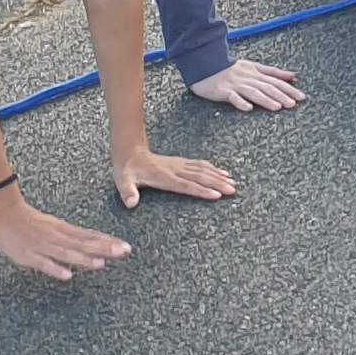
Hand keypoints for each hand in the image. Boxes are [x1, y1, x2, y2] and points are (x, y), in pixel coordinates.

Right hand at [0, 187, 128, 279]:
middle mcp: (57, 237)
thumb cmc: (26, 221)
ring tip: (101, 264)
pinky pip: (43, 263)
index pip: (89, 237)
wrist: (2, 212)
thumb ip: (68, 239)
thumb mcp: (52, 227)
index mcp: (63, 230)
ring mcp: (44, 246)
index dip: (108, 242)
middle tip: (125, 252)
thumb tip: (87, 250)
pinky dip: (55, 269)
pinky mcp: (29, 255)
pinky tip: (67, 276)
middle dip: (105, 249)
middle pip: (84, 244)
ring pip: (67, 253)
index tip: (126, 247)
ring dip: (84, 259)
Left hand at [112, 146, 234, 209]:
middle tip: (232, 190)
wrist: (130, 151)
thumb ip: (128, 192)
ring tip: (232, 183)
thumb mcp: (123, 181)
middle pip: (200, 177)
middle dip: (217, 184)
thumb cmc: (127, 170)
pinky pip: (200, 165)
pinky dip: (213, 169)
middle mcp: (175, 170)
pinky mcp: (180, 163)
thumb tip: (131, 203)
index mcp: (164, 177)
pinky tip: (222, 173)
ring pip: (202, 170)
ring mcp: (179, 165)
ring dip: (218, 177)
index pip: (186, 185)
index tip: (216, 195)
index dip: (201, 190)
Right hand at [188, 56, 305, 110]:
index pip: (276, 81)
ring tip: (277, 107)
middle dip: (281, 95)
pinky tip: (249, 109)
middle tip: (293, 104)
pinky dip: (241, 102)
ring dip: (266, 99)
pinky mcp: (223, 91)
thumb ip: (273, 72)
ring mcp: (236, 85)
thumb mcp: (254, 67)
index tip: (301, 97)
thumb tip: (293, 75)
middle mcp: (248, 78)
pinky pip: (232, 97)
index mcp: (256, 73)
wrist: (206, 65)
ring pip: (253, 92)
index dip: (289, 88)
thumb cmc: (231, 69)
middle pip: (267, 87)